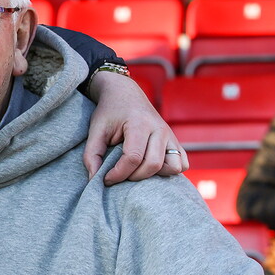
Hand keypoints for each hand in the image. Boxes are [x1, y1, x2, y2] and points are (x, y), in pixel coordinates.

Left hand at [84, 71, 187, 185]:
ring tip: (136, 170)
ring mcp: (171, 135)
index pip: (133, 158)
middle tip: (119, 174)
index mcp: (139, 123)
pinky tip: (150, 168)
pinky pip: (182, 164)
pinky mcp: (176, 141)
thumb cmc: (110, 112)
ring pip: (173, 167)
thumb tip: (94, 180)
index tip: (106, 178)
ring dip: (154, 175)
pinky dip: (168, 171)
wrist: (125, 94)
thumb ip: (91, 155)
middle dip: (134, 177)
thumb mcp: (96, 130)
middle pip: (153, 165)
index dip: (118, 174)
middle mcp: (159, 129)